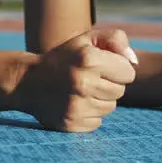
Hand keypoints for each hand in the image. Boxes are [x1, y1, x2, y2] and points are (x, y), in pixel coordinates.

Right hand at [18, 28, 139, 132]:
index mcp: (88, 59)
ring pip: (110, 107)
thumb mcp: (86, 39)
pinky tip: (74, 103)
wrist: (27, 81)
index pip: (129, 73)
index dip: (117, 69)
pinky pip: (97, 122)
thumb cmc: (64, 57)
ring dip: (99, 99)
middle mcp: (82, 82)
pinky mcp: (71, 123)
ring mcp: (76, 105)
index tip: (100, 66)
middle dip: (109, 84)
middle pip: (120, 92)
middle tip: (88, 78)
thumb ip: (116, 39)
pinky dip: (89, 114)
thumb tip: (134, 62)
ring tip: (80, 90)